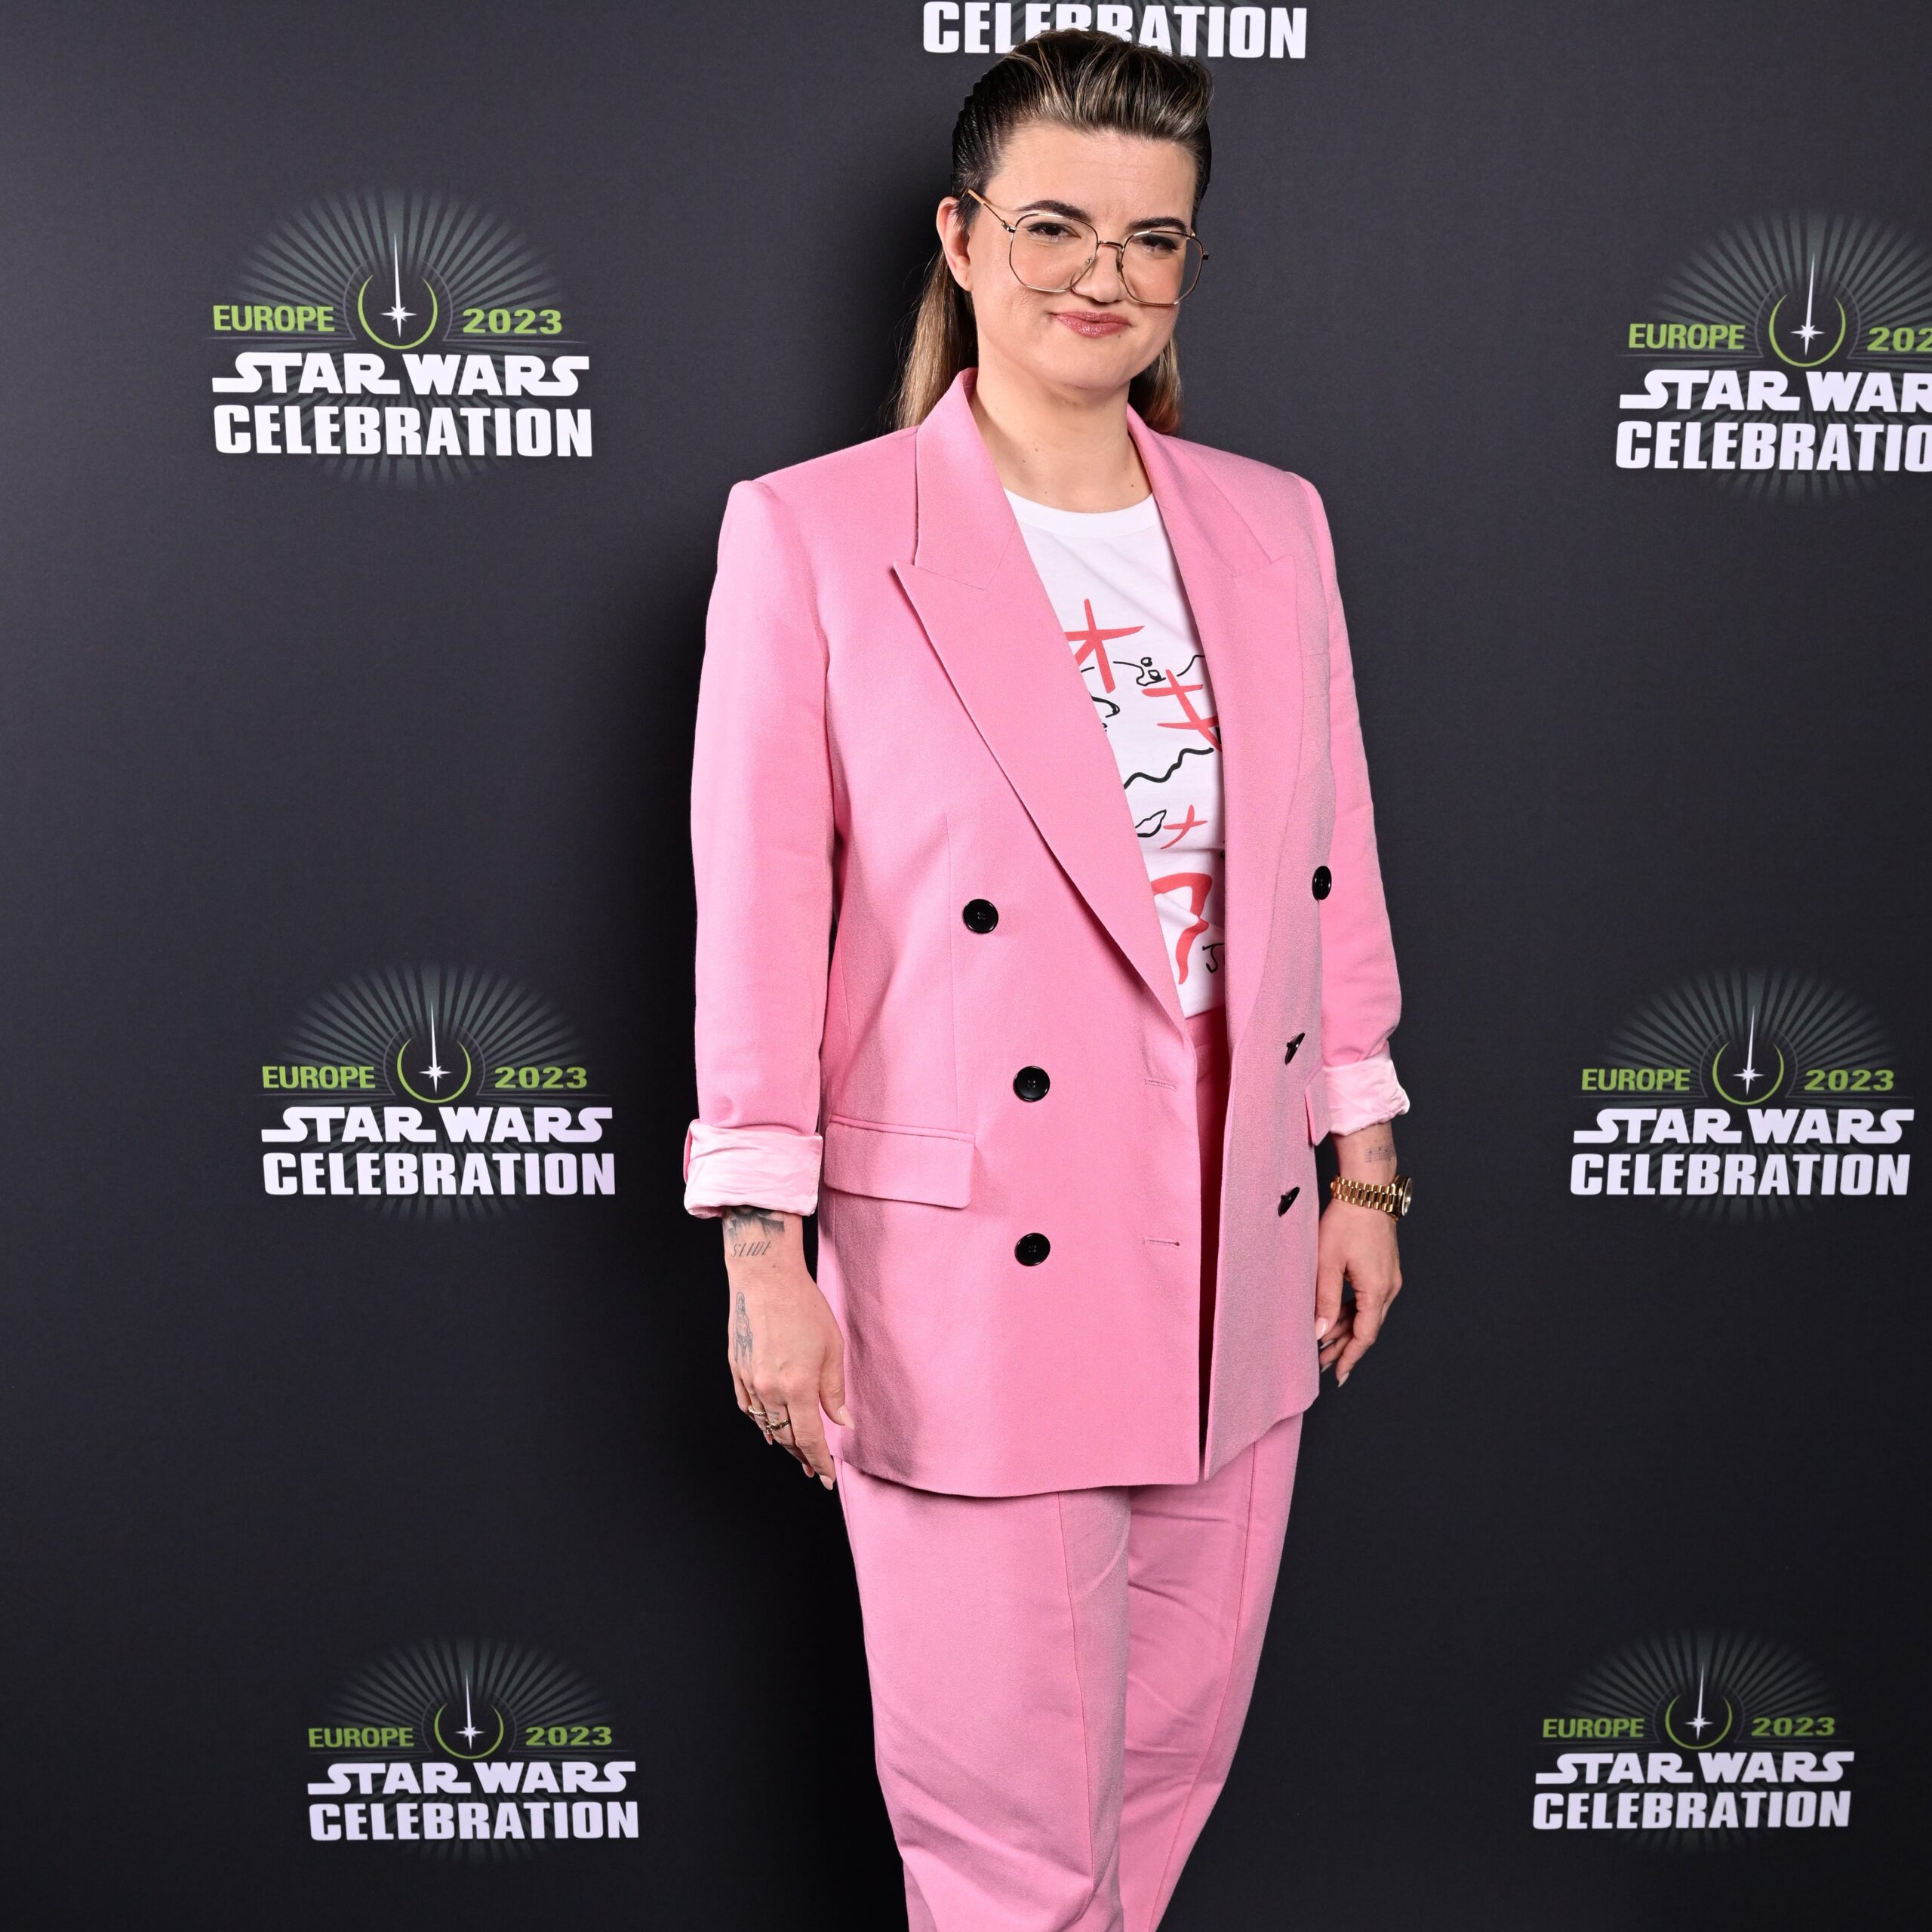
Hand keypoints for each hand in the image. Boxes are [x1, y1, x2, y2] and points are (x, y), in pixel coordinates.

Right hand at [722, 1207, 852, 1487]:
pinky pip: (748, 1407)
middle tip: (815, 1470)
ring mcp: (749, 1380)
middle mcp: (769, 1389)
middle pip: (786, 1437)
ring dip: (783, 1443)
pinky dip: (761, 1423)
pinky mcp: (737, 1369)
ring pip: (766, 1425)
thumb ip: (834, 1390)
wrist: (764, 1278)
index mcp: (797, 1385)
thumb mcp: (831, 1347)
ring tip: (797, 1455)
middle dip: (802, 1457)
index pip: (809, 1437)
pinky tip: (769, 1429)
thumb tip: (843, 1422)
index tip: (826, 1477)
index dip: (819, 1460)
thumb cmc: (803, 1306)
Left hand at [1314, 1122, 1403, 1385]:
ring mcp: (1389, 1278)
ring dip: (1347, 1329)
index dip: (1349, 1357)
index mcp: (1377, 1290)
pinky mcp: (1384, 1269)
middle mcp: (1389, 1288)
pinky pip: (1368, 1299)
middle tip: (1321, 1362)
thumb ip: (1324, 1300)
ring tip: (1324, 1343)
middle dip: (1344, 1347)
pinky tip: (1335, 1317)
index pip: (1364, 1336)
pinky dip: (1352, 1311)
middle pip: (1367, 1328)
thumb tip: (1320, 1331)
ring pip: (1367, 1314)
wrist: (1366, 1191)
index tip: (1337, 1374)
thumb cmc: (1346, 1221)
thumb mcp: (1327, 1263)